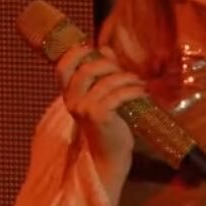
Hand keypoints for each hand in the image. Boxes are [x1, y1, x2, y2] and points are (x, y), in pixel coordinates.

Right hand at [56, 45, 145, 200]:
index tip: (95, 50)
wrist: (109, 156)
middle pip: (87, 68)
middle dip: (110, 65)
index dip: (76, 53)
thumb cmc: (107, 127)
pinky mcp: (100, 116)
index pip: (63, 67)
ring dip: (127, 78)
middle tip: (126, 72)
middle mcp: (72, 100)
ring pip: (107, 81)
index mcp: (69, 95)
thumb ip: (101, 74)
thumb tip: (105, 49)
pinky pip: (119, 94)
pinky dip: (134, 90)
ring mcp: (84, 108)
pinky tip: (143, 92)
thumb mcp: (100, 97)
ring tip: (139, 82)